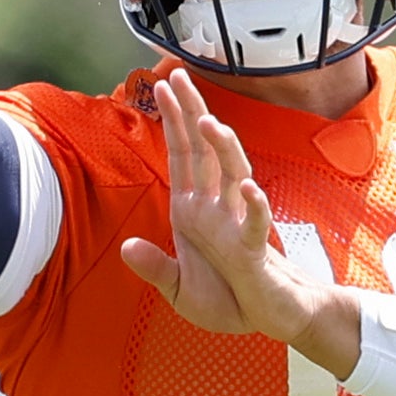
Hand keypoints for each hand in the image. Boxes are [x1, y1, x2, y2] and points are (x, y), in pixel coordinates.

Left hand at [114, 73, 356, 366]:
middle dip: (192, 113)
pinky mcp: (255, 250)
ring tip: (208, 121)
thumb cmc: (230, 300)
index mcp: (194, 211)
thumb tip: (127, 248)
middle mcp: (216, 209)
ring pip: (232, 175)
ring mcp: (237, 224)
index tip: (163, 84)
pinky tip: (249, 187)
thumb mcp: (179, 291)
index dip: (173, 121)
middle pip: (204, 152)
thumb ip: (155, 268)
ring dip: (222, 149)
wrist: (268, 320)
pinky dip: (254, 206)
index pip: (182, 156)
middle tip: (180, 75)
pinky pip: (256, 223)